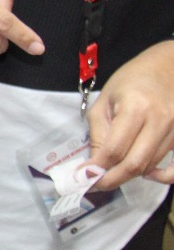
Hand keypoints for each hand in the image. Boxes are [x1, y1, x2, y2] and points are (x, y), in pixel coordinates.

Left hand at [89, 40, 173, 189]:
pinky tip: (150, 175)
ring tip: (113, 173)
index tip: (84, 177)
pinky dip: (164, 176)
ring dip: (130, 175)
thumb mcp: (105, 100)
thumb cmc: (132, 79)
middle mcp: (161, 119)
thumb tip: (94, 165)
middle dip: (112, 180)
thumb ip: (99, 132)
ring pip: (151, 165)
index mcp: (136, 108)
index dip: (97, 169)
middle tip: (96, 184)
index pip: (115, 149)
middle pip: (135, 163)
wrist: (169, 65)